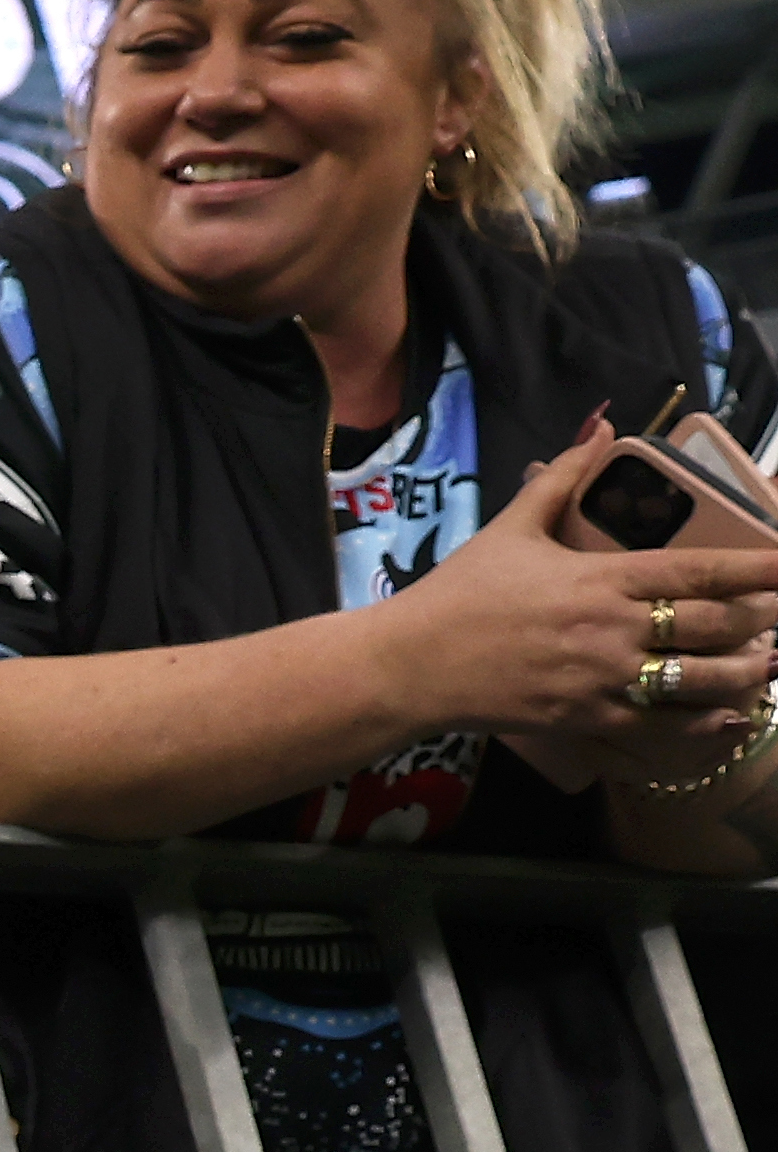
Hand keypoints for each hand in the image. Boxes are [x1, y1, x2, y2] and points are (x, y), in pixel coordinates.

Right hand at [418, 427, 777, 744]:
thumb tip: (601, 427)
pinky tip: (731, 716)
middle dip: (764, 619)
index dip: (759, 567)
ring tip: (770, 664)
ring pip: (701, 680)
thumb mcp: (510, 528)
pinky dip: (705, 722)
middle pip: (716, 625)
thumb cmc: (458, 595)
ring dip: (748, 673)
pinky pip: (662, 724)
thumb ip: (564, 479)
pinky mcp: (587, 718)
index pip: (701, 569)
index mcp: (602, 578)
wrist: (409, 667)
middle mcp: (613, 630)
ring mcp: (603, 679)